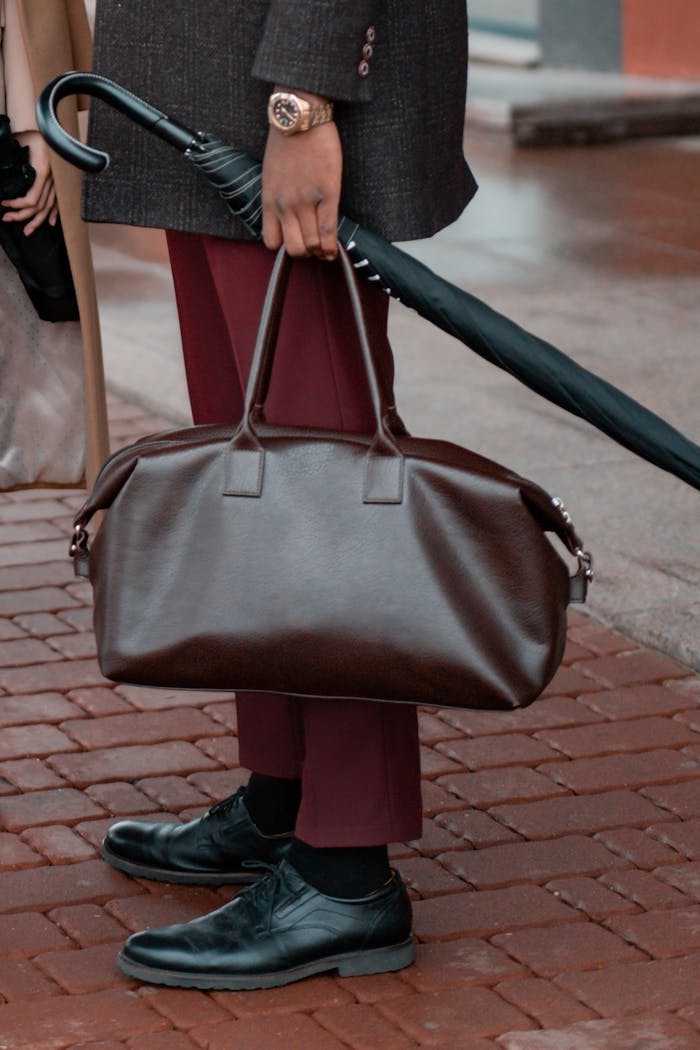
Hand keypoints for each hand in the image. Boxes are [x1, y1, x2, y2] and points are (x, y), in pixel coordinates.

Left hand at [1, 131, 58, 235]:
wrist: (51, 125)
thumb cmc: (35, 132)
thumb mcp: (19, 143)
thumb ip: (10, 157)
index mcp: (43, 172)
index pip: (31, 199)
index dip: (17, 206)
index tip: (4, 204)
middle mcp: (52, 180)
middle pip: (39, 207)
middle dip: (22, 216)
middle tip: (7, 219)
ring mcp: (58, 182)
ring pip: (49, 208)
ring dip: (37, 221)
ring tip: (27, 231)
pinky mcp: (60, 181)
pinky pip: (59, 202)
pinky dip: (55, 214)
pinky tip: (51, 224)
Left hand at [262, 115, 341, 260]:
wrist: (300, 117)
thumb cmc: (286, 141)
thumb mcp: (270, 174)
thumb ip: (277, 197)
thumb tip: (286, 216)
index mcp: (270, 201)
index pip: (272, 242)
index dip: (285, 246)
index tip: (295, 242)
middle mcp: (286, 205)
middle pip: (295, 249)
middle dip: (305, 253)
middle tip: (313, 246)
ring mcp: (306, 201)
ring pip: (312, 244)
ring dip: (320, 251)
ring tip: (326, 247)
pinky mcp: (327, 193)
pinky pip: (328, 230)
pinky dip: (332, 245)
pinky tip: (334, 248)